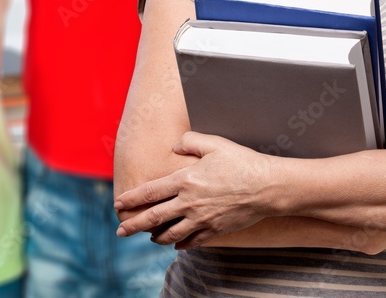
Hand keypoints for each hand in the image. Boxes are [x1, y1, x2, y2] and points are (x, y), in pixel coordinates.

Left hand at [115, 132, 276, 249]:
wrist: (267, 186)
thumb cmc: (241, 161)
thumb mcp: (214, 143)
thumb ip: (189, 141)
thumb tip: (174, 145)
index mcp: (185, 180)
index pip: (150, 192)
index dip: (132, 198)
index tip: (118, 203)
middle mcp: (189, 203)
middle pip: (154, 218)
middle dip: (133, 225)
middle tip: (120, 231)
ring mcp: (202, 219)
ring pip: (171, 234)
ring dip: (156, 237)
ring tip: (148, 238)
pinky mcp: (215, 230)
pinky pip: (192, 241)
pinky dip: (181, 245)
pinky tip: (176, 244)